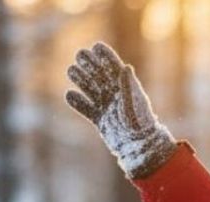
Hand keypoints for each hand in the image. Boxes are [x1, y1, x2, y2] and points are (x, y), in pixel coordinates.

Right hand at [65, 42, 176, 178]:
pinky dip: (78, 103)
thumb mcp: (135, 104)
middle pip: (99, 76)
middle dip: (90, 64)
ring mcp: (106, 107)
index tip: (96, 46)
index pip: (114, 68)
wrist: (137, 147)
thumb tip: (125, 67)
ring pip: (90, 89)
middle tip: (79, 54)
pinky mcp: (100, 120)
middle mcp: (115, 95)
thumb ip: (128, 86)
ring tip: (70, 70)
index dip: (106, 56)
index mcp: (127, 88)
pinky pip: (86, 109)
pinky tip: (69, 95)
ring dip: (81, 79)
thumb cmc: (140, 124)